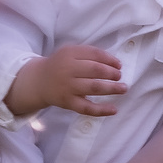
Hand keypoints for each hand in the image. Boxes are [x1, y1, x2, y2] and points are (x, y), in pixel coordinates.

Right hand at [7, 45, 125, 118]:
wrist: (39, 81)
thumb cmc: (60, 65)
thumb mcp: (70, 52)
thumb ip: (89, 54)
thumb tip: (115, 63)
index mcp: (70, 53)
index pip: (94, 54)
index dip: (110, 59)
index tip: (119, 65)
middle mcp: (68, 69)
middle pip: (95, 70)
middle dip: (111, 73)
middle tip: (120, 76)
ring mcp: (68, 87)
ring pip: (94, 87)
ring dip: (112, 88)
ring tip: (123, 88)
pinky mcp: (68, 102)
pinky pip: (86, 108)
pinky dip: (101, 110)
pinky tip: (114, 109)